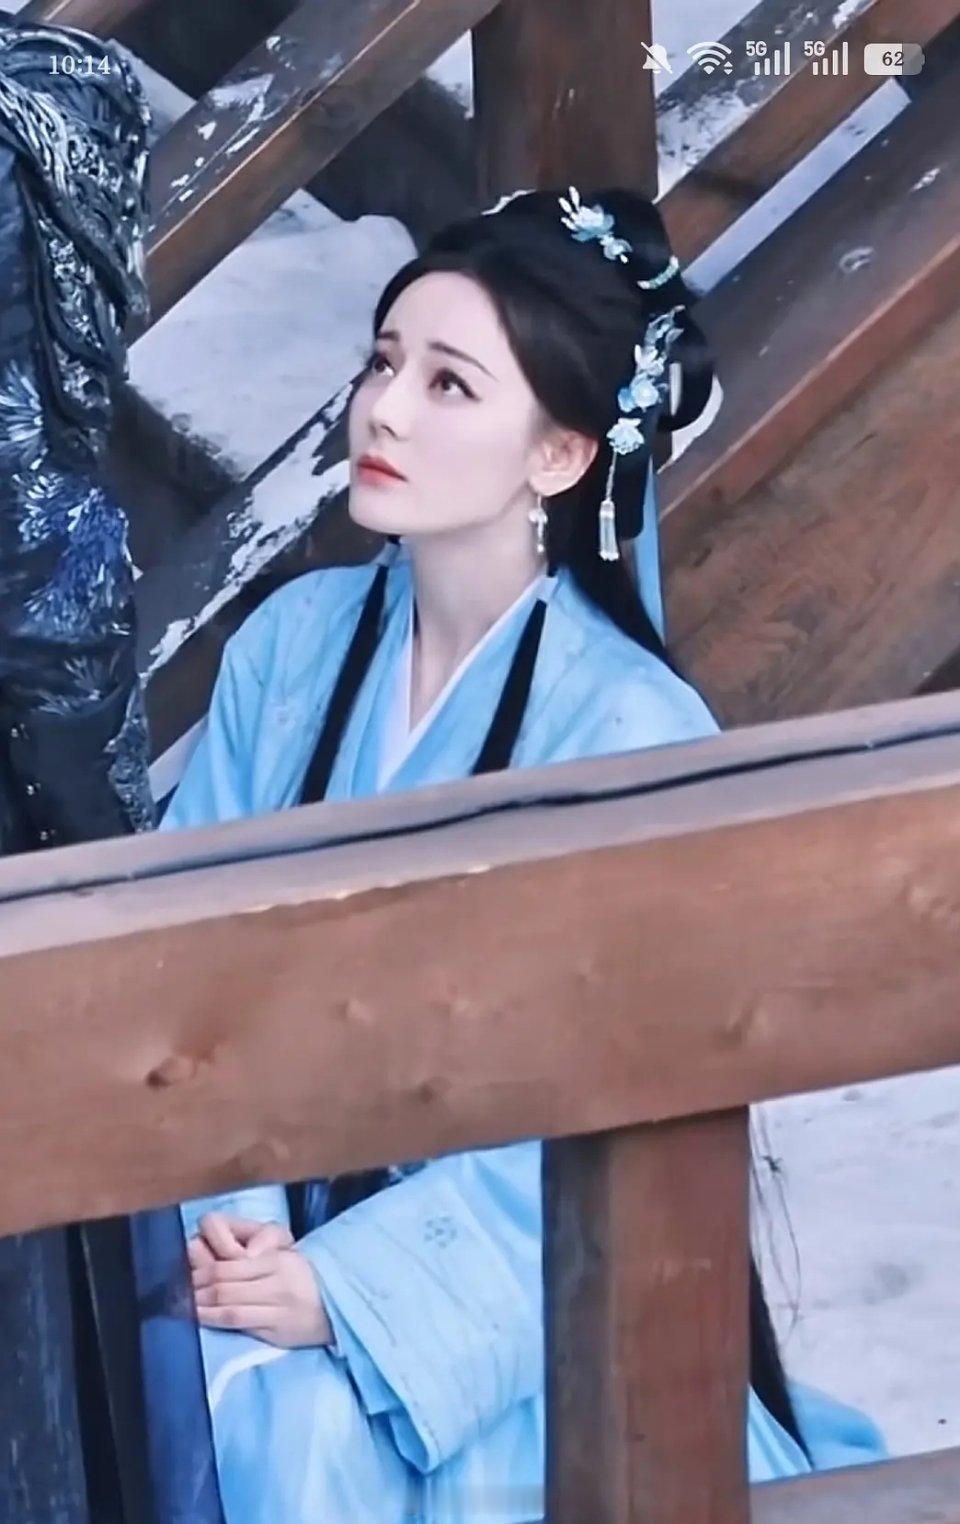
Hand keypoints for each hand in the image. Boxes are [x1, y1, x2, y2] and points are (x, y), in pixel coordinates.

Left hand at [189, 1214, 333, 1347]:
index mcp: (277, 1259)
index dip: (201, 1269)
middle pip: (224, 1286)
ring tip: (183, 1306)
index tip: (185, 1272)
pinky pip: (240, 1324)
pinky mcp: (277, 1331)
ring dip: (201, 1307)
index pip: (229, 1264)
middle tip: (175, 1291)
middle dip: (196, 1289)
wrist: (338, 1305)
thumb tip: (236, 1253)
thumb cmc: (304, 1276)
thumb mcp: (286, 1250)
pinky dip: (215, 1321)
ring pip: (229, 1307)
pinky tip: (201, 1318)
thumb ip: (261, 1244)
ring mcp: (277, 1309)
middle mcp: (277, 1283)